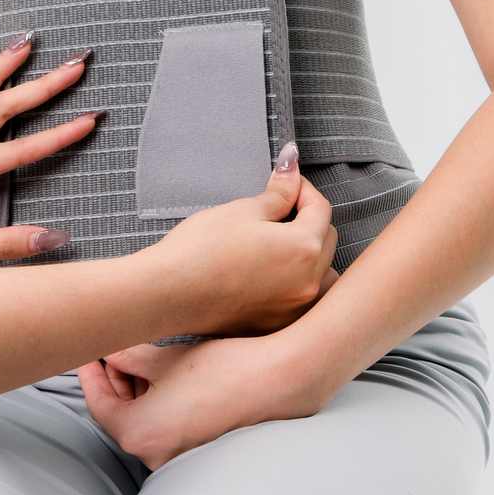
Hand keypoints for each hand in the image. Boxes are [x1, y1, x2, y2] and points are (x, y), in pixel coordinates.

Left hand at [77, 335, 324, 470]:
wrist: (278, 381)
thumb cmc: (222, 367)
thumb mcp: (166, 358)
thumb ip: (128, 358)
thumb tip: (111, 355)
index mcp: (139, 434)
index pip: (98, 405)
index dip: (90, 375)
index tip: (90, 353)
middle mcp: (155, 456)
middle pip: (120, 418)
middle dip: (115, 383)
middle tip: (113, 352)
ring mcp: (179, 459)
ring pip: (144, 424)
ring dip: (137, 394)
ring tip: (139, 360)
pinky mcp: (200, 453)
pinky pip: (167, 430)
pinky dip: (159, 406)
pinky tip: (165, 379)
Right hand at [141, 143, 339, 336]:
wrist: (166, 294)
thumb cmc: (199, 250)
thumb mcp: (242, 211)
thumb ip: (277, 193)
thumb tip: (292, 170)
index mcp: (304, 248)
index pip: (321, 209)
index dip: (303, 189)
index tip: (287, 183)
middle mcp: (307, 283)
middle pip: (326, 241)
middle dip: (308, 221)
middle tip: (278, 210)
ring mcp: (292, 308)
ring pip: (318, 273)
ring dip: (307, 256)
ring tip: (276, 245)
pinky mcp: (274, 324)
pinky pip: (298, 298)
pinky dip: (292, 282)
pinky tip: (265, 273)